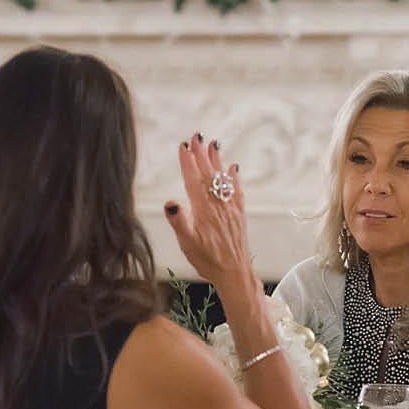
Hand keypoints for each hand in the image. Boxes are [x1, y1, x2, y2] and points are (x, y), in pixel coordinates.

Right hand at [166, 134, 253, 294]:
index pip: (193, 180)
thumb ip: (179, 222)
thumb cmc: (208, 259)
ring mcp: (230, 209)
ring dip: (216, 161)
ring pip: (222, 179)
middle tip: (197, 136)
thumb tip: (169, 204)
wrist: (234, 273)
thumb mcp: (188, 243)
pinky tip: (233, 168)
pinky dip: (234, 178)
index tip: (183, 146)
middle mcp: (218, 205)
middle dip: (201, 154)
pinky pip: (236, 191)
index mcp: (203, 209)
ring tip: (213, 144)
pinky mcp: (238, 215)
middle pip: (208, 174)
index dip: (188, 162)